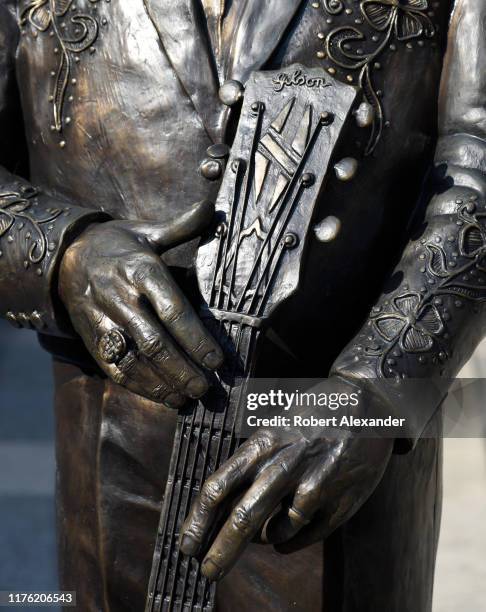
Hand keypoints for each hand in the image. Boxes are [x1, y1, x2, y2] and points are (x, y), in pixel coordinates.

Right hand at [59, 200, 222, 406]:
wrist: (66, 255)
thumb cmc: (118, 245)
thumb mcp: (147, 232)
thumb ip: (182, 227)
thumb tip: (214, 209)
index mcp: (141, 270)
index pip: (173, 310)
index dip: (196, 339)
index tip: (216, 361)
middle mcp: (122, 297)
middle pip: (155, 341)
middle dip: (183, 368)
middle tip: (205, 387)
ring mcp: (103, 319)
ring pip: (135, 359)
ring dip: (163, 382)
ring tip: (187, 397)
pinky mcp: (91, 336)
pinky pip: (114, 366)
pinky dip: (139, 385)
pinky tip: (161, 394)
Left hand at [179, 378, 392, 580]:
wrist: (366, 402)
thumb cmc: (312, 416)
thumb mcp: (275, 428)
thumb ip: (252, 465)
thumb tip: (224, 510)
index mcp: (262, 443)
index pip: (218, 487)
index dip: (198, 520)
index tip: (187, 544)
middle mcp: (285, 465)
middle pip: (242, 518)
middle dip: (221, 552)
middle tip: (208, 572)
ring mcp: (315, 484)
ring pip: (276, 532)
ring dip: (262, 540)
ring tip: (262, 535)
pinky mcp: (341, 500)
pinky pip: (305, 535)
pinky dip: (289, 542)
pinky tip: (284, 539)